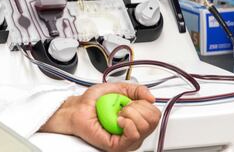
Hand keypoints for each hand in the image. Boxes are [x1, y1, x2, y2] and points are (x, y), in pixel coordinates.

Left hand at [40, 83, 160, 151]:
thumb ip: (136, 89)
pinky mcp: (119, 145)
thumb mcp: (117, 88)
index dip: (143, 103)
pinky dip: (127, 123)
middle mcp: (136, 130)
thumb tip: (151, 97)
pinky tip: (118, 120)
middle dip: (137, 107)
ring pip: (145, 126)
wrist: (78, 109)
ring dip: (130, 114)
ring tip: (117, 114)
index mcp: (137, 118)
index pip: (156, 113)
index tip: (129, 101)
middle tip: (122, 108)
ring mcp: (128, 139)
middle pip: (154, 120)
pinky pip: (133, 135)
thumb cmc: (93, 102)